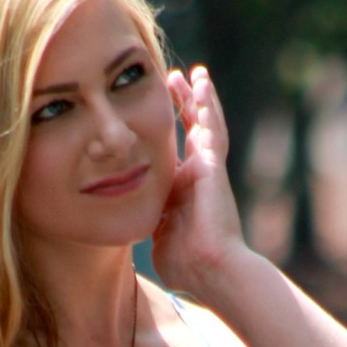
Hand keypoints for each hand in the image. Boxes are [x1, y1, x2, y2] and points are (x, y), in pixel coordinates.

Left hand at [152, 66, 244, 298]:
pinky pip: (211, 129)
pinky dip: (207, 105)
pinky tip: (202, 84)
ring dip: (199, 99)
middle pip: (192, 133)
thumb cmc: (186, 265)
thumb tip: (134, 223)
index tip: (152, 117)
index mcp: (182, 194)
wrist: (209, 271)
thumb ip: (152, 225)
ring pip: (206, 125)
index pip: (174, 155)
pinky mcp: (213, 167)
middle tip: (173, 80)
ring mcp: (207, 170)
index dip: (167, 135)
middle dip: (183, 107)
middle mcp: (197, 178)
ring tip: (195, 75)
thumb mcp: (159, 239)